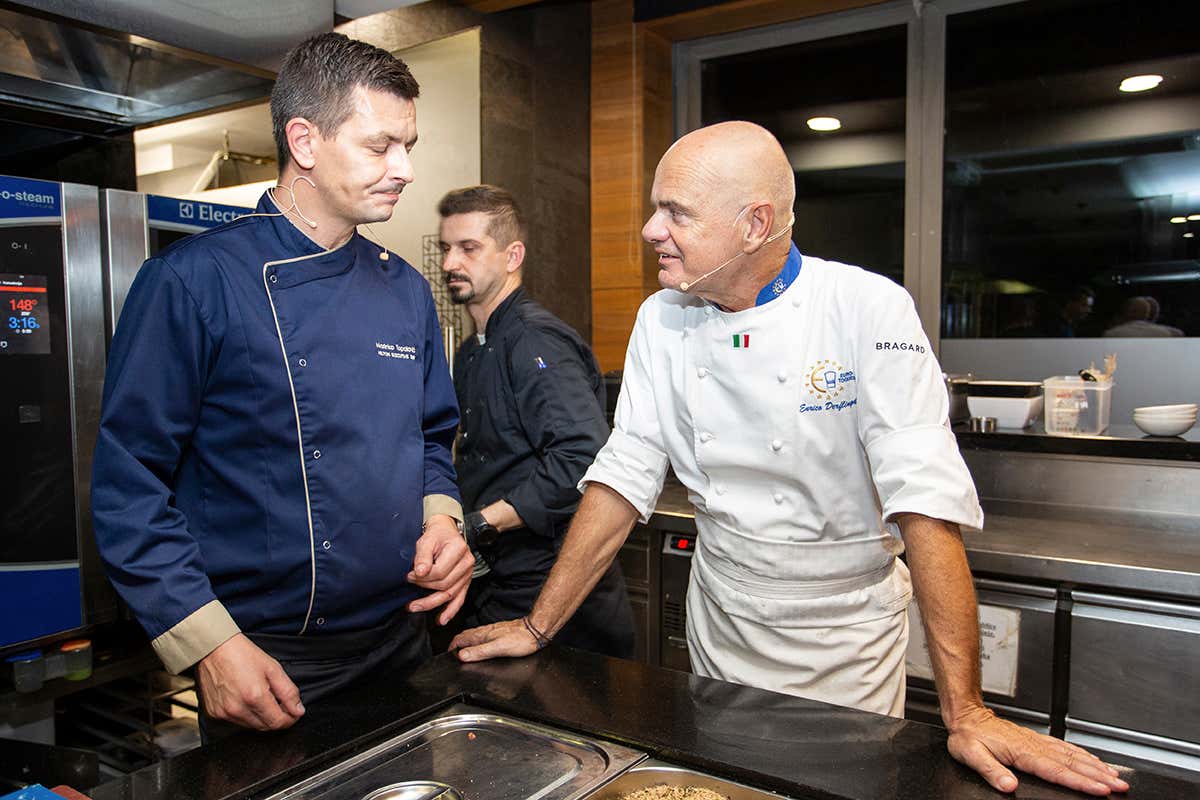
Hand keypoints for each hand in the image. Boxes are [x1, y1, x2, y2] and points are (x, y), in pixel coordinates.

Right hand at [196, 634, 303, 730]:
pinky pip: (236, 722)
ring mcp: (224, 713)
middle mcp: (238, 709)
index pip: (278, 722)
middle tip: (280, 703)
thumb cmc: (241, 654)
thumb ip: (288, 692)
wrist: (213, 648)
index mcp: (254, 697)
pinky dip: (245, 715)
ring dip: (261, 717)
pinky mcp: (214, 713)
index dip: (290, 719)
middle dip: (277, 718)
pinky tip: (245, 699)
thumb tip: (298, 710)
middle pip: (265, 727)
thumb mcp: (273, 668)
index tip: (294, 712)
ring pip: (251, 726)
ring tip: (261, 697)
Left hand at [407, 514, 473, 624]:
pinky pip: (459, 600)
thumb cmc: (436, 535)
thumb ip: (423, 556)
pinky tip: (441, 620)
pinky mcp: (465, 582)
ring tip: (414, 607)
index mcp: (459, 549)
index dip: (422, 577)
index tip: (409, 575)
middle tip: (409, 584)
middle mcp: (467, 563)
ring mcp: (468, 574)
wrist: (446, 532)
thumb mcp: (426, 540)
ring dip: (431, 603)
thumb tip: (419, 573)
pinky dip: (450, 611)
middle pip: (444, 584)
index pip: (439, 571)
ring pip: (450, 595)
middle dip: (424, 587)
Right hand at [449, 618, 538, 661]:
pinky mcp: (499, 633)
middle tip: (452, 654)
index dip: (451, 648)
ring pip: (473, 636)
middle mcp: (485, 631)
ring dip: (465, 643)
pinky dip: (476, 642)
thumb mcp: (498, 649)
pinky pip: (482, 637)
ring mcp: (492, 631)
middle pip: (465, 637)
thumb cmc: (521, 639)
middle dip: (456, 645)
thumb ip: (479, 652)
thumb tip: (462, 656)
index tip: (448, 656)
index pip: (460, 639)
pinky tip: (481, 647)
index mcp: (482, 635)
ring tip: (463, 651)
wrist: (535, 631)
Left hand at [946, 705, 1127, 794]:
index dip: (1080, 782)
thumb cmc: (968, 736)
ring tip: (1115, 776)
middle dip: (1098, 776)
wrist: (967, 715)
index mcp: (1022, 752)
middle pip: (1072, 763)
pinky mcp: (1036, 739)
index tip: (1100, 789)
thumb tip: (1009, 786)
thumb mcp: (972, 755)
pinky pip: (1065, 747)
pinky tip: (1092, 760)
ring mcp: (1037, 741)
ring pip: (1073, 755)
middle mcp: (1034, 746)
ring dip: (1096, 766)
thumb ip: (992, 771)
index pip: (1057, 771)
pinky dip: (1083, 754)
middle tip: (1120, 786)